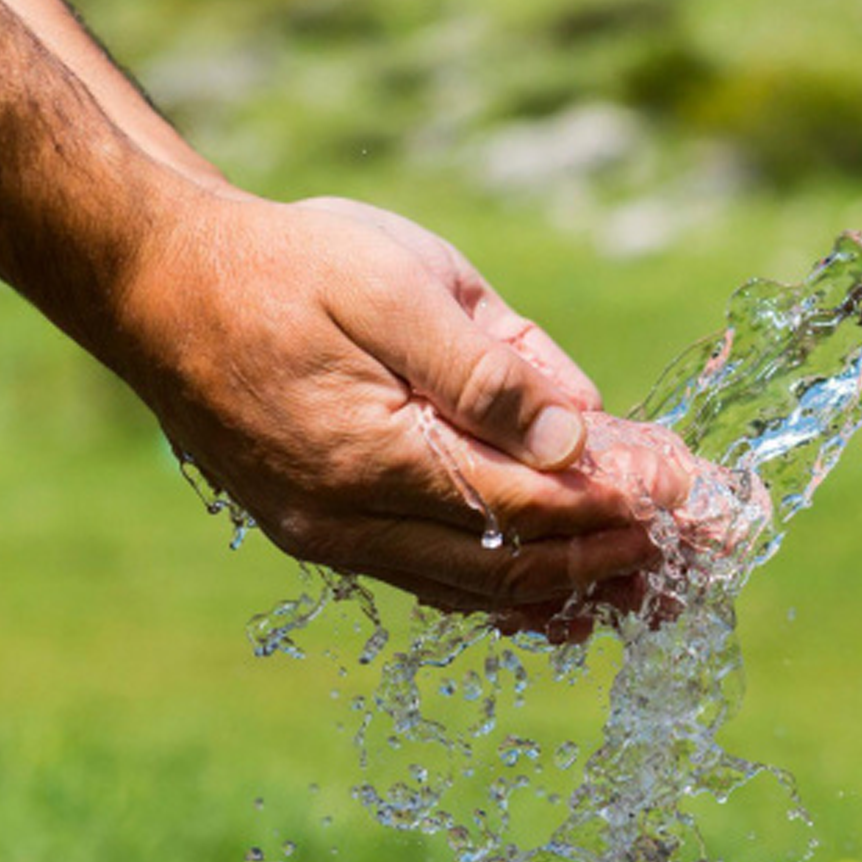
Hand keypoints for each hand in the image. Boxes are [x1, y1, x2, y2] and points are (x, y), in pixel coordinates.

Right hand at [114, 188, 691, 618]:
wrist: (160, 286)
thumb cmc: (285, 266)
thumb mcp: (396, 283)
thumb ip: (487, 368)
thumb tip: (577, 438)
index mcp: (376, 458)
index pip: (531, 508)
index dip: (620, 505)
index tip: (693, 496)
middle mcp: (354, 523)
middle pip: (516, 568)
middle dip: (617, 558)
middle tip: (701, 552)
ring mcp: (337, 539)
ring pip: (480, 591)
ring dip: (576, 586)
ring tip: (657, 586)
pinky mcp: (329, 534)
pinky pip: (439, 583)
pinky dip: (512, 589)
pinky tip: (567, 594)